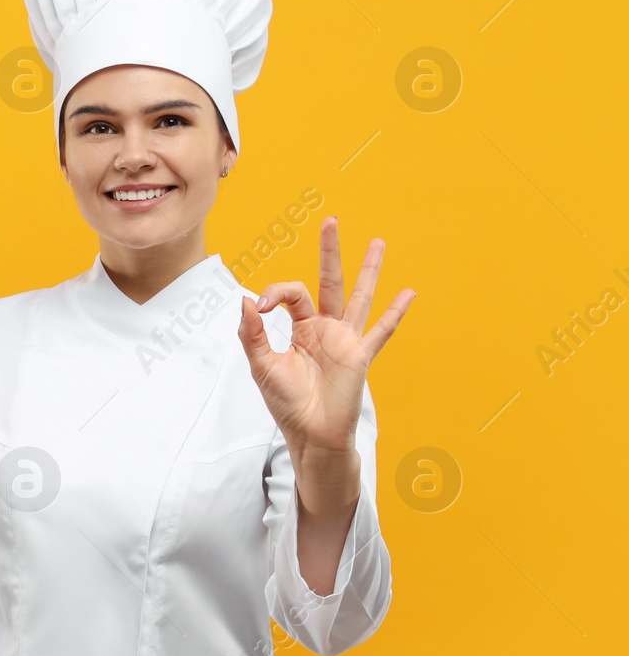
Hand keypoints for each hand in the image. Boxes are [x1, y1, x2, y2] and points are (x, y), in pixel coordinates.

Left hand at [236, 217, 415, 457]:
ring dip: (369, 270)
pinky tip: (409, 293)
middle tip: (330, 221)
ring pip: (359, 297)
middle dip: (330, 252)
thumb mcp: (261, 366)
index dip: (275, 292)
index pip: (291, 293)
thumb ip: (251, 334)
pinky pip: (381, 331)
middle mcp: (324, 327)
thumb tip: (246, 301)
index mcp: (300, 328)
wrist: (311, 434)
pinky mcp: (360, 355)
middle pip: (329, 281)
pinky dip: (395, 313)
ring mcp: (346, 339)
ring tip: (378, 242)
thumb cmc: (286, 402)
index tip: (261, 306)